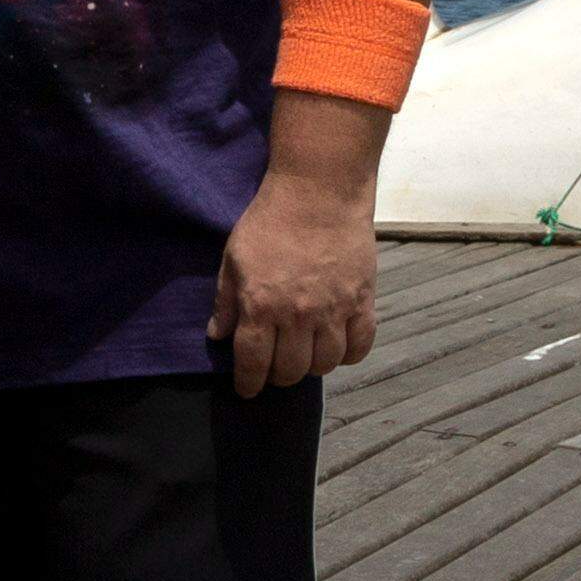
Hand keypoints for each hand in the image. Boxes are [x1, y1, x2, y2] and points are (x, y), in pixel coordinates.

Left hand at [211, 166, 378, 393]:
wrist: (319, 191)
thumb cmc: (270, 220)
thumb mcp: (234, 257)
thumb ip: (226, 301)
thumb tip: (218, 336)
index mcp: (261, 306)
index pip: (253, 364)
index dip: (248, 384)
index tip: (247, 389)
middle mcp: (298, 316)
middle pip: (290, 371)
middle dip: (278, 376)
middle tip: (275, 368)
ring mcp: (334, 310)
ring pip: (325, 364)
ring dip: (312, 366)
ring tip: (304, 355)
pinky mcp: (362, 300)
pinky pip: (360, 346)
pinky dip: (349, 355)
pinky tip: (337, 347)